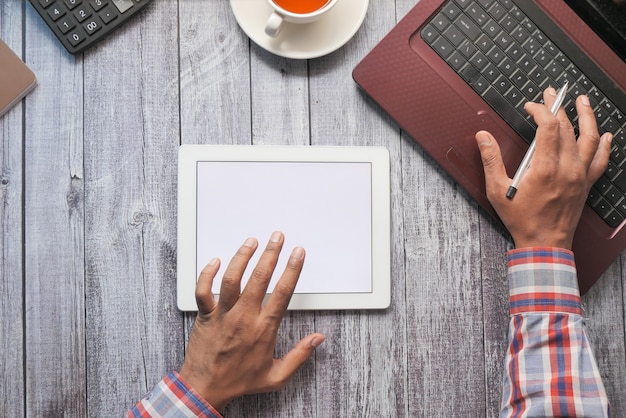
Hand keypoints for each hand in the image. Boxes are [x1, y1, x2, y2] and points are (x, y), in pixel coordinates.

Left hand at [179, 231, 324, 410]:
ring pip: (232, 279)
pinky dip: (207, 274)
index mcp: (263, 329)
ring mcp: (223, 315)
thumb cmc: (239, 382)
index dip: (292, 269)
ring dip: (242, 257)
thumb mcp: (276, 376)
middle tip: (277, 237)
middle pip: (259, 278)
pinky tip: (215, 260)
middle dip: (271, 253)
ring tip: (252, 241)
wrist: (205, 389)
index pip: (282, 292)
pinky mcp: (205, 316)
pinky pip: (203, 290)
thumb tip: (318, 339)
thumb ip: (299, 356)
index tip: (298, 253)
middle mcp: (244, 318)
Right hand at [475, 88, 612, 248]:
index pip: (549, 127)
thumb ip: (491, 160)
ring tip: (583, 101)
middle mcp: (567, 169)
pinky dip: (604, 144)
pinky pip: (600, 160)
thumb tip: (483, 137)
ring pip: (590, 138)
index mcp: (545, 168)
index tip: (531, 106)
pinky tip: (606, 134)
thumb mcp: (497, 190)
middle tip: (551, 94)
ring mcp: (580, 176)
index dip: (540, 110)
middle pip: (568, 128)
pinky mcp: (586, 184)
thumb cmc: (521, 220)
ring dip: (587, 116)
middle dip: (558, 107)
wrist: (544, 244)